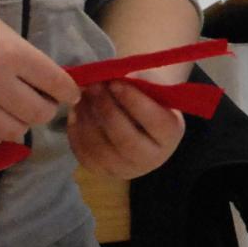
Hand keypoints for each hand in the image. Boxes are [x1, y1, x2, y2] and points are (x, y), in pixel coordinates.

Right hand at [0, 20, 78, 146]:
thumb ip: (23, 56)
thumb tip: (51, 80)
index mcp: (15, 55)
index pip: (57, 82)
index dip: (67, 90)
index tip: (70, 93)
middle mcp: (1, 84)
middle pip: (41, 112)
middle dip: (45, 108)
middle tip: (39, 100)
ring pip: (18, 131)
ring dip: (20, 122)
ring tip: (12, 110)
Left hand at [66, 77, 185, 178]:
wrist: (138, 122)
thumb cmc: (147, 98)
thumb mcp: (151, 86)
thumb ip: (138, 80)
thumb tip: (116, 75)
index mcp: (170, 134)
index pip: (154, 121)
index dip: (133, 101)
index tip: (115, 82)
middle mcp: (152, 158)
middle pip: (126, 140)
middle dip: (106, 110)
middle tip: (94, 87)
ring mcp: (126, 169)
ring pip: (101, 149)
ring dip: (88, 119)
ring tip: (82, 96)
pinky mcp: (103, 171)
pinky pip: (85, 155)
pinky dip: (76, 132)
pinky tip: (76, 112)